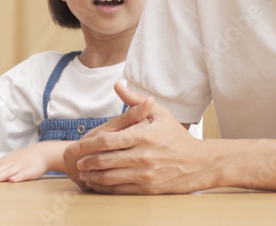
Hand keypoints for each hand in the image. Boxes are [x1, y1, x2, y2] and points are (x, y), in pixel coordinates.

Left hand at [0, 141, 67, 182]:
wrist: (42, 153)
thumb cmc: (22, 160)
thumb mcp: (9, 162)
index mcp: (4, 162)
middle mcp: (10, 164)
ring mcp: (20, 167)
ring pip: (8, 172)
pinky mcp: (30, 171)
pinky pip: (23, 175)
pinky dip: (18, 177)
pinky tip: (13, 181)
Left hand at [69, 82, 207, 194]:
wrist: (200, 163)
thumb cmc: (176, 135)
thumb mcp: (159, 113)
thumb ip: (135, 101)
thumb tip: (117, 85)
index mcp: (143, 136)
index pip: (108, 141)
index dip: (88, 145)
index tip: (76, 147)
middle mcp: (143, 156)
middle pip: (105, 161)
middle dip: (86, 162)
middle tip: (75, 162)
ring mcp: (145, 174)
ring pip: (110, 177)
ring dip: (92, 177)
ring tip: (83, 174)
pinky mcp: (148, 189)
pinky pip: (121, 190)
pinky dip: (105, 188)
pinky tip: (97, 184)